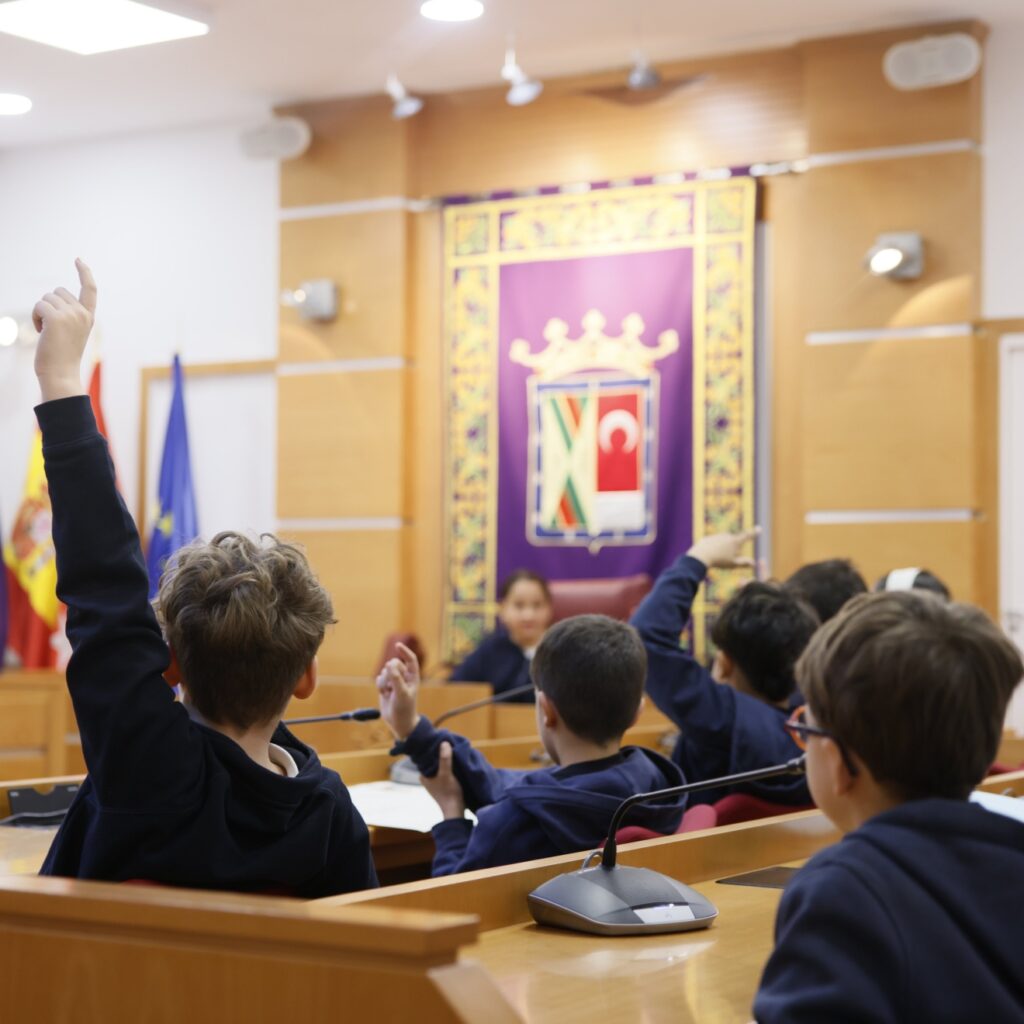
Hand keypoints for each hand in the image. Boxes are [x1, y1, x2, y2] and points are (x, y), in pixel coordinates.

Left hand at [34, 259, 96, 402]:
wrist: (60, 374)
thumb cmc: (61, 357)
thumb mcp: (70, 333)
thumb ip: (67, 315)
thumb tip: (51, 299)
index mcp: (88, 317)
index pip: (90, 289)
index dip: (84, 273)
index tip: (79, 260)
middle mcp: (83, 314)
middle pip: (58, 291)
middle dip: (49, 305)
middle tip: (52, 329)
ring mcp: (71, 315)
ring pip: (46, 298)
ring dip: (40, 312)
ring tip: (47, 333)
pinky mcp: (56, 318)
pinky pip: (38, 306)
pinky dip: (35, 317)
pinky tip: (40, 332)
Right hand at [376, 641, 420, 739]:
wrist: (399, 722)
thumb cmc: (405, 708)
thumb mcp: (402, 693)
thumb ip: (396, 679)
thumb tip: (389, 664)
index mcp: (413, 676)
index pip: (410, 659)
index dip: (405, 651)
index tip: (398, 645)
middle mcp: (404, 677)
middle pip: (394, 663)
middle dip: (390, 672)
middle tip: (391, 684)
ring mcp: (394, 681)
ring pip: (385, 671)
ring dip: (384, 681)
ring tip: (389, 692)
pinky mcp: (385, 686)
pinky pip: (379, 678)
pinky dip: (380, 685)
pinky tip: (384, 694)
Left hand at [420, 741, 465, 819]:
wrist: (455, 811)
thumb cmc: (449, 793)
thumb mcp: (447, 774)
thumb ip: (445, 759)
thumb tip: (444, 743)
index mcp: (423, 775)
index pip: (426, 756)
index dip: (433, 748)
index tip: (441, 739)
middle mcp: (427, 777)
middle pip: (433, 760)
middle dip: (441, 753)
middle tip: (449, 742)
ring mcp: (435, 781)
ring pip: (440, 765)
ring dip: (446, 759)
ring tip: (454, 749)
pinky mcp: (443, 784)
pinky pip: (445, 770)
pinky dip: (450, 765)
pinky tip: (457, 761)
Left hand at [688, 527, 759, 569]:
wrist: (700, 556)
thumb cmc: (719, 561)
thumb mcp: (733, 564)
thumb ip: (744, 563)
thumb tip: (754, 563)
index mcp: (735, 541)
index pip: (747, 536)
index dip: (754, 533)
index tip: (759, 528)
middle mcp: (727, 536)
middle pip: (732, 544)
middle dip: (731, 551)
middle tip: (724, 559)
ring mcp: (717, 536)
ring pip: (722, 545)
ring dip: (721, 551)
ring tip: (715, 558)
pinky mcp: (709, 538)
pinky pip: (713, 546)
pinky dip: (712, 551)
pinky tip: (708, 556)